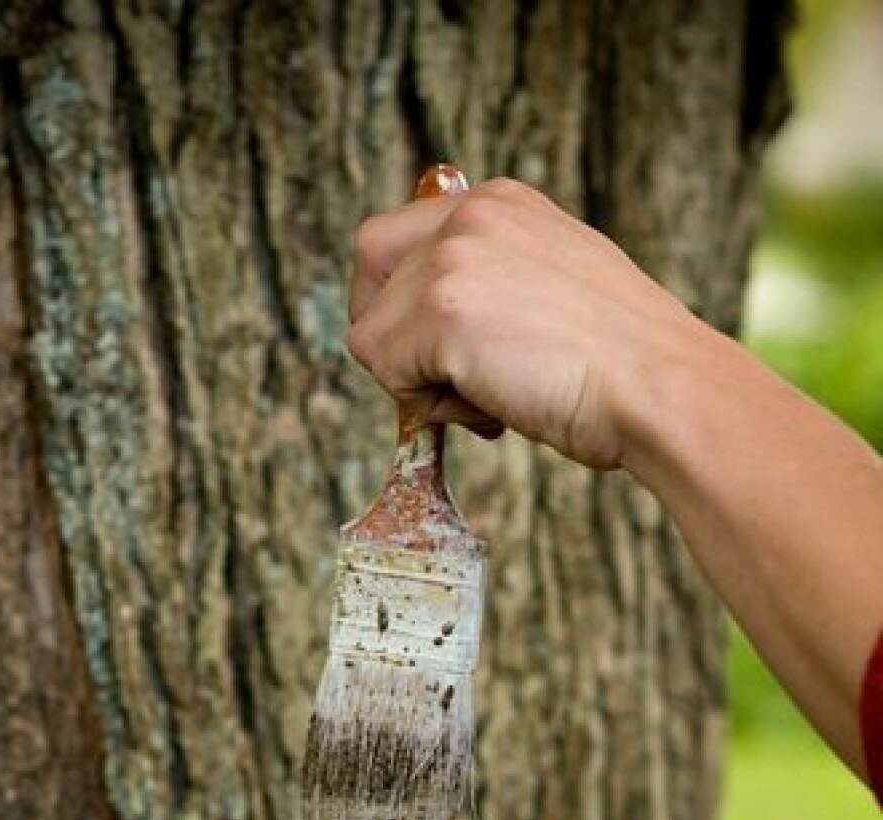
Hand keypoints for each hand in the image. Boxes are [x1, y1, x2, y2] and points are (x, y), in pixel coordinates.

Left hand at [348, 177, 699, 469]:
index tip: (447, 348)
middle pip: (368, 268)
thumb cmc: (622, 366)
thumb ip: (495, 286)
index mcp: (500, 203)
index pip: (398, 238)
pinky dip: (430, 409)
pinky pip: (386, 375)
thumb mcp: (553, 292)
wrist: (660, 388)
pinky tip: (493, 409)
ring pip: (372, 333)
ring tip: (495, 396)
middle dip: (390, 334)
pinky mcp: (441, 311)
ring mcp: (452, 259)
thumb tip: (433, 335)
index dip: (403, 301)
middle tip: (448, 379)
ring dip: (421, 383)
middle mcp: (470, 215)